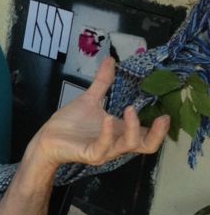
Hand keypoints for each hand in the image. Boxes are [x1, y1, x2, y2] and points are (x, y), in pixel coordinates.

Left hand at [27, 56, 169, 170]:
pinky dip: (107, 132)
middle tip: (162, 118)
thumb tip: (111, 60)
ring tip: (130, 109)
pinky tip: (107, 118)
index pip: (147, 137)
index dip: (159, 130)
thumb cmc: (69, 124)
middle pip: (146, 146)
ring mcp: (104, 150)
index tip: (166, 114)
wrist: (46, 139)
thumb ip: (103, 83)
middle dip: (156, 134)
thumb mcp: (89, 100)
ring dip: (133, 128)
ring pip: (128, 146)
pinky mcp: (89, 154)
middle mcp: (115, 143)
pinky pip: (103, 147)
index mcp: (119, 132)